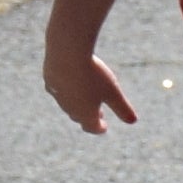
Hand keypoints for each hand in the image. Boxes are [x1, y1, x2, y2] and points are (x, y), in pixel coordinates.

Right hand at [41, 11, 136, 132]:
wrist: (67, 54)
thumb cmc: (93, 74)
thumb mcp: (113, 91)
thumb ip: (123, 108)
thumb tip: (133, 121)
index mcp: (85, 114)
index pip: (92, 127)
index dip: (99, 128)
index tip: (104, 127)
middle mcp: (70, 108)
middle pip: (79, 117)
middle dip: (88, 116)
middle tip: (98, 113)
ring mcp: (58, 96)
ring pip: (67, 105)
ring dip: (77, 104)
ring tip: (85, 97)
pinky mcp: (49, 82)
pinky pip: (58, 91)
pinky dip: (66, 90)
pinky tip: (69, 82)